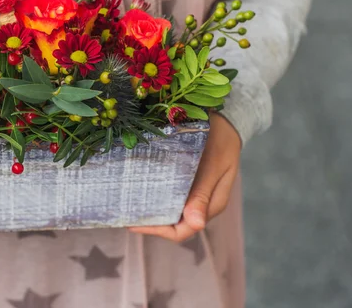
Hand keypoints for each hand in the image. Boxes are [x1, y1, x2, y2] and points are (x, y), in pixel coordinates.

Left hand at [130, 112, 241, 241]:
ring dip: (152, 209)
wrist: (227, 121)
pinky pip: (170, 195)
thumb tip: (196, 225)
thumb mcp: (213, 166)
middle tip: (124, 212)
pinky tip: (140, 188)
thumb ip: (203, 194)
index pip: (183, 230)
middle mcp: (202, 204)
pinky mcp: (188, 182)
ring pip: (171, 211)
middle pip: (174, 224)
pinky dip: (156, 195)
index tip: (134, 223)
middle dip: (150, 222)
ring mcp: (195, 193)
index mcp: (211, 205)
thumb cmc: (221, 141)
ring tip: (128, 202)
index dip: (158, 230)